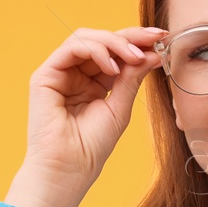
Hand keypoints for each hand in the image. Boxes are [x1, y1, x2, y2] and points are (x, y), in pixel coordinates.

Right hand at [7, 26, 166, 206]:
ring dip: (115, 42)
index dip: (137, 42)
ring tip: (134, 56)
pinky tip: (112, 66)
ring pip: (87, 38)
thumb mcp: (120, 107)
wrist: (69, 170)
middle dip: (130, 36)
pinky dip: (95, 50)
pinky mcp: (45, 76)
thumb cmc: (91, 147)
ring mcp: (59, 73)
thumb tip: (152, 52)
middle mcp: (75, 74)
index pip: (114, 52)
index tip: (162, 39)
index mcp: (93, 82)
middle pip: (102, 39)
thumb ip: (132, 77)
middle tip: (154, 38)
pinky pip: (72, 48)